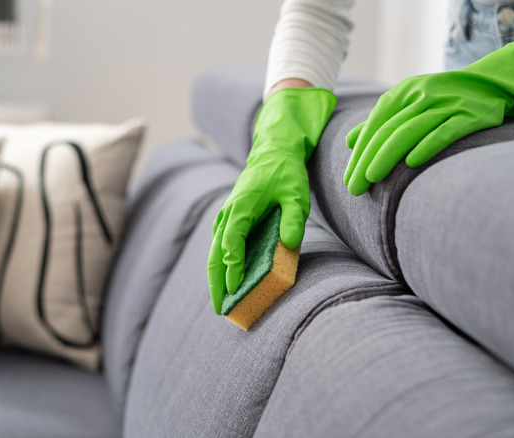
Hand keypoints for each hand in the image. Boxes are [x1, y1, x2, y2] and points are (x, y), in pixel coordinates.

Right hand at [208, 87, 335, 313]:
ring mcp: (227, 215)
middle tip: (220, 308)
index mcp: (242, 206)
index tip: (235, 287)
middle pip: (215, 253)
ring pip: (215, 251)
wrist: (274, 150)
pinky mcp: (231, 218)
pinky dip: (221, 264)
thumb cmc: (286, 172)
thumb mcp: (298, 193)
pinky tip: (229, 280)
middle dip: (216, 282)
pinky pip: (222, 245)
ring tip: (222, 301)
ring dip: (216, 276)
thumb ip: (295, 218)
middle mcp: (229, 212)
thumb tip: (290, 243)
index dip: (232, 266)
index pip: (231, 242)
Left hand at [344, 25, 513, 195]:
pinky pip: (445, 131)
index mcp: (403, 92)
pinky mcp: (470, 116)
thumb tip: (349, 141)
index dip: (359, 153)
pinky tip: (411, 162)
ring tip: (371, 179)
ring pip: (410, 130)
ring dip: (387, 156)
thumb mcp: (409, 103)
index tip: (348, 180)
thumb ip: (381, 121)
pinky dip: (427, 145)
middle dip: (367, 160)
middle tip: (354, 188)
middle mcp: (422, 95)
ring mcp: (447, 104)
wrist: (492, 85)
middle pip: (388, 130)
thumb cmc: (443, 100)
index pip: (375, 125)